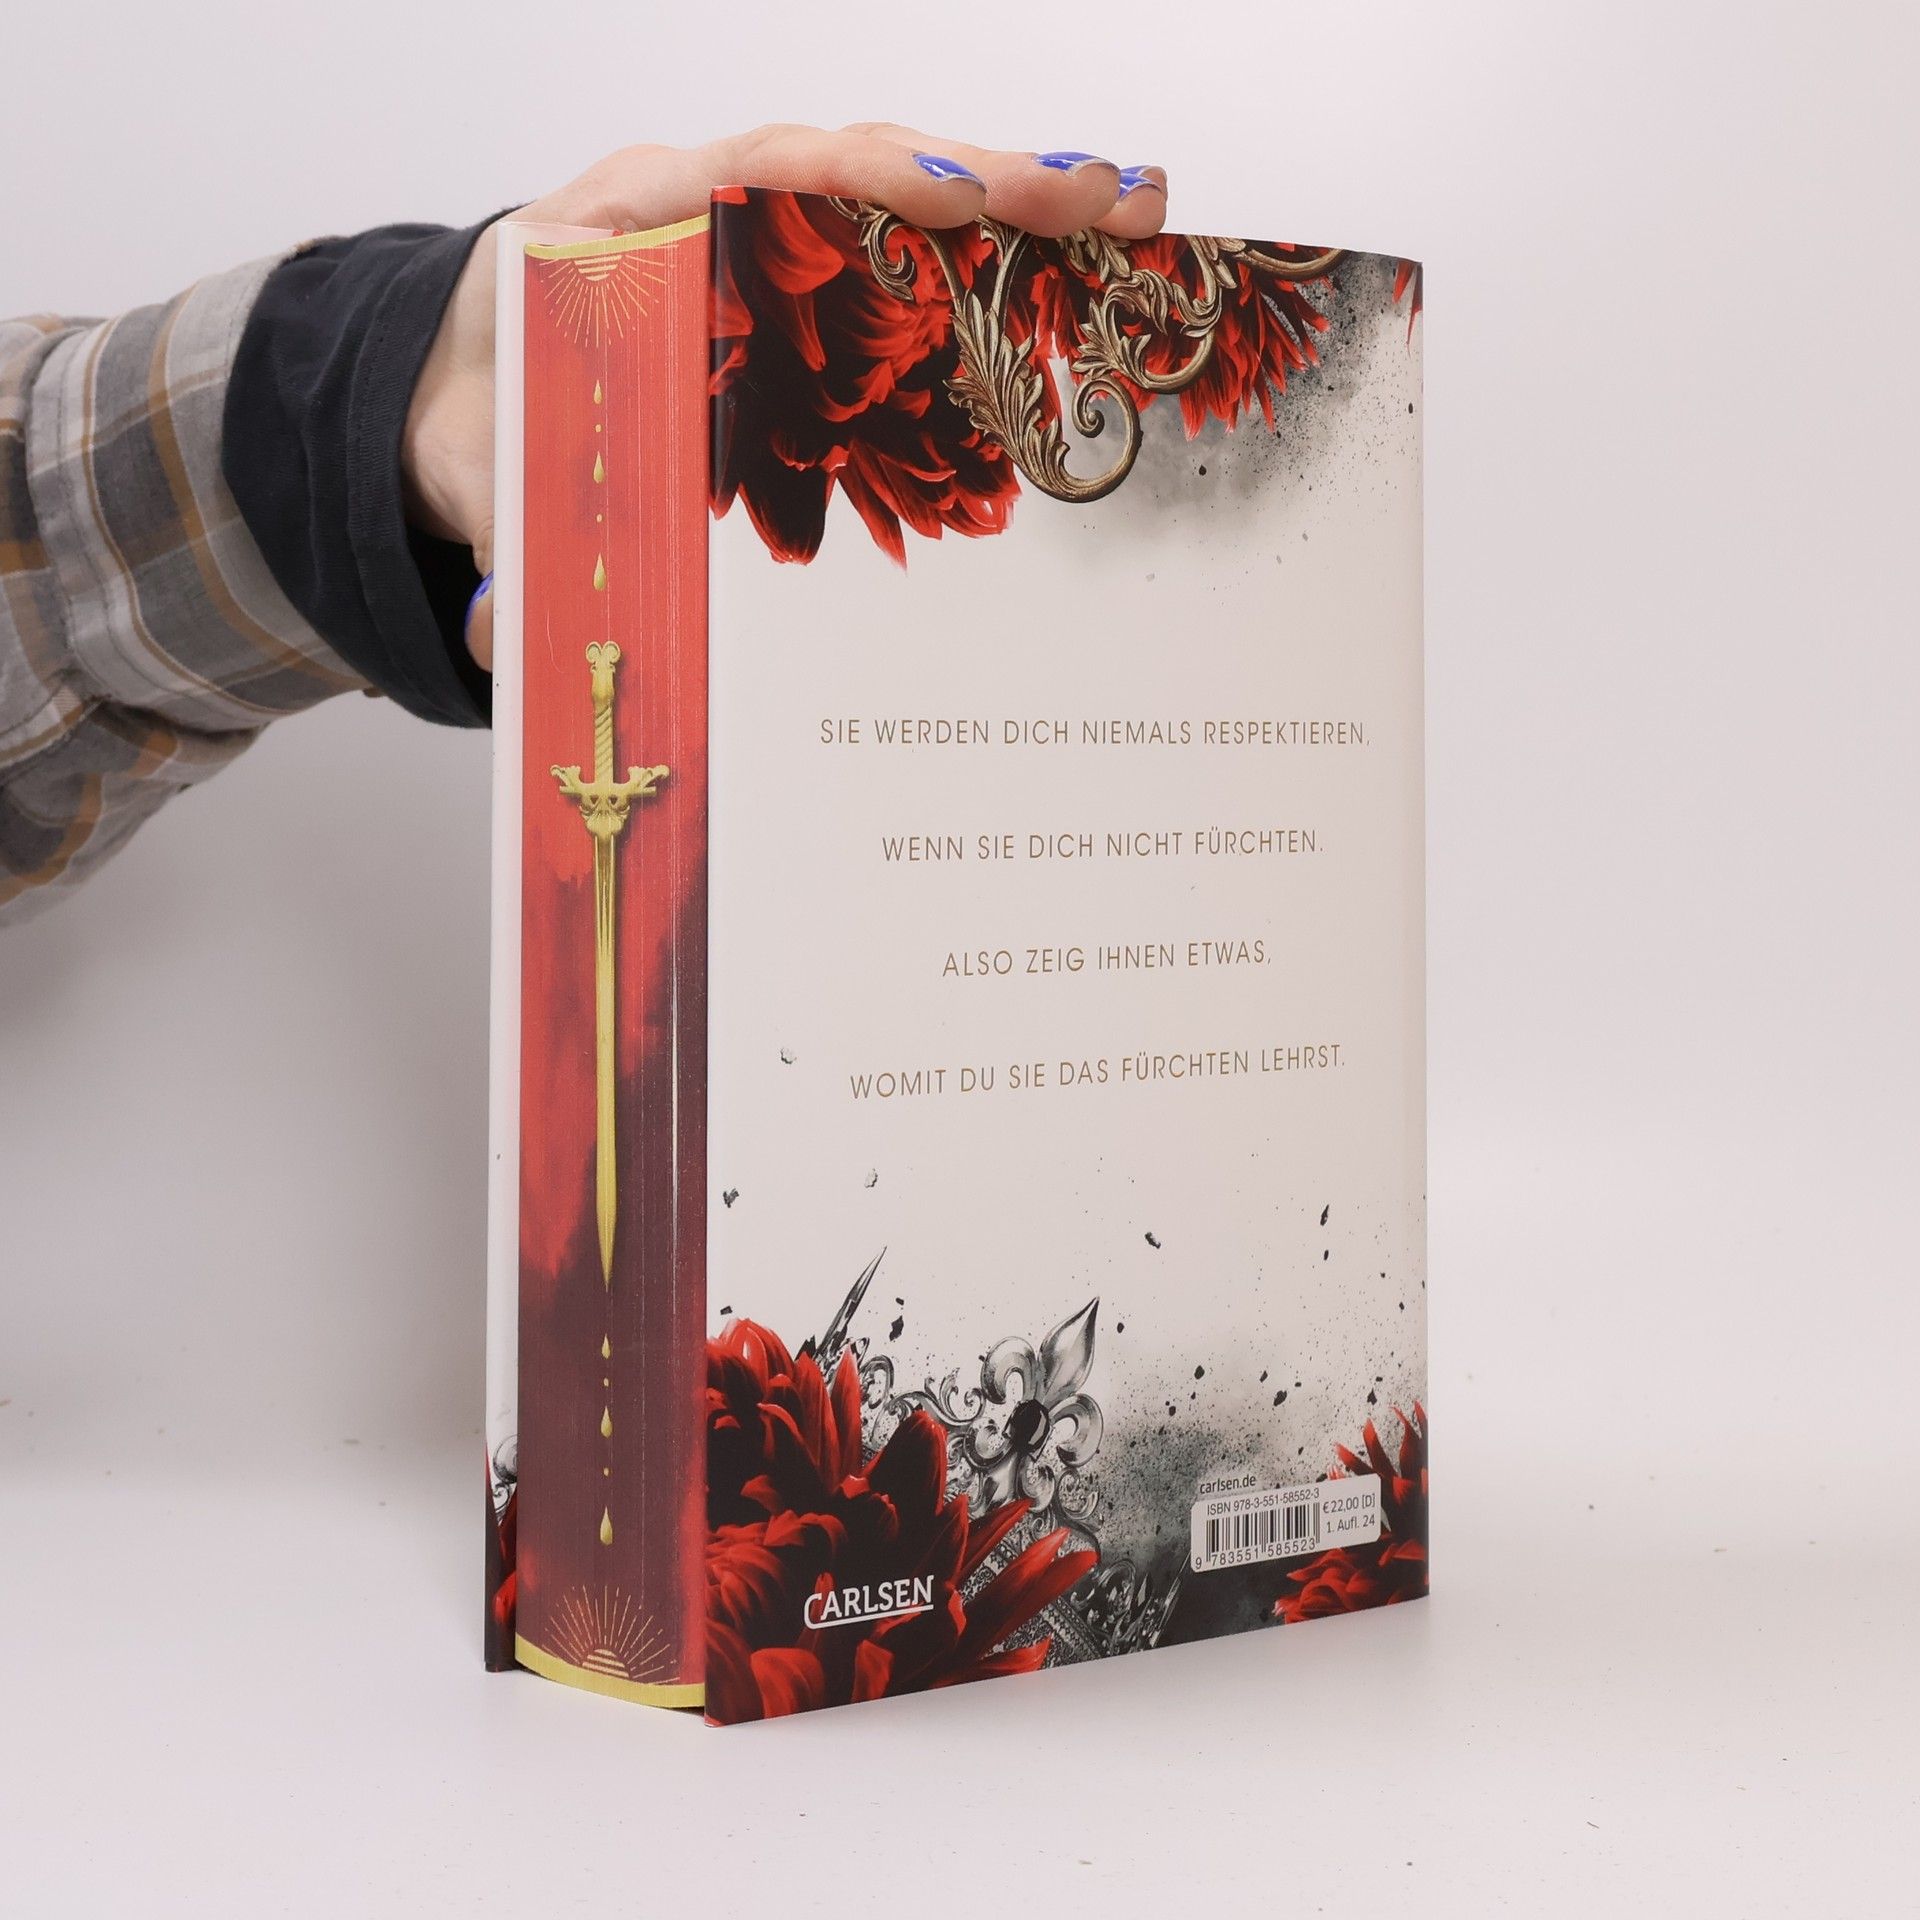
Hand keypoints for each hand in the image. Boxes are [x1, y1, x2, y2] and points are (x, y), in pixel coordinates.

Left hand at [402, 125, 1168, 670]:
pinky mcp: (798, 293)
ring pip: (892, 203)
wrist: (467, 403)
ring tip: (1125, 216)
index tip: (938, 192)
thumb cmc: (485, 418)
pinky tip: (1075, 265)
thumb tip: (504, 632)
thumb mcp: (483, 477)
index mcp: (615, 225)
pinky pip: (896, 258)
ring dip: (1010, 208)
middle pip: (850, 169)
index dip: (846, 179)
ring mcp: (760, 246)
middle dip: (979, 178)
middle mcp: (701, 211)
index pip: (745, 173)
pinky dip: (985, 260)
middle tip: (1092, 199)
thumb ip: (504, 543)